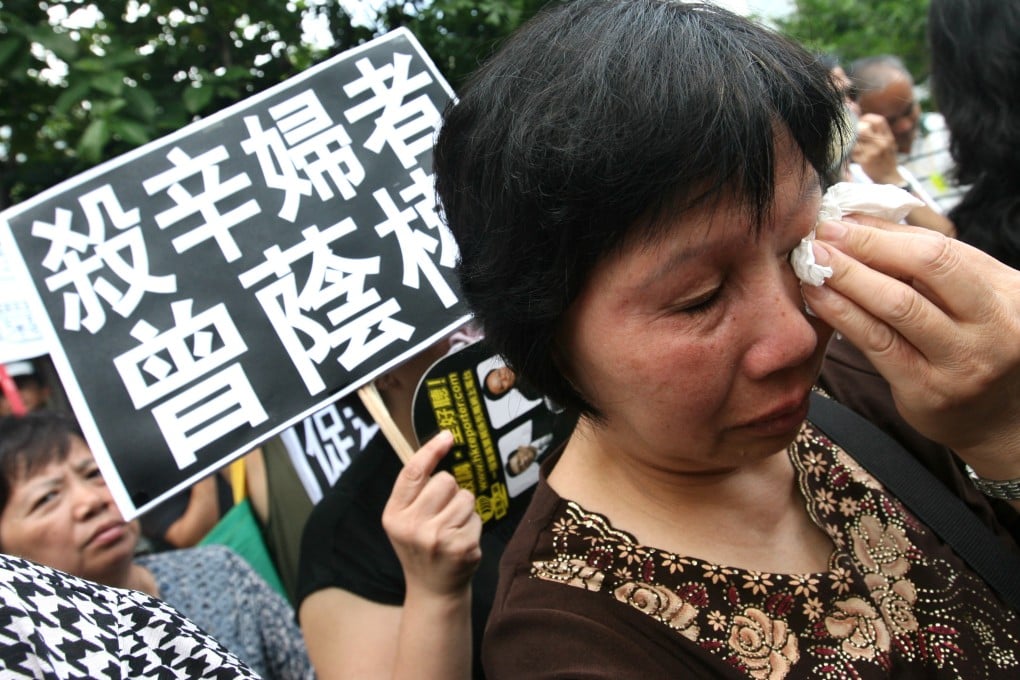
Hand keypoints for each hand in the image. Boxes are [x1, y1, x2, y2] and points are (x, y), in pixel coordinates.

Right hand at [382, 431, 481, 597]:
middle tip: (442, 513)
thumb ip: (415, 490)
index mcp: (394, 515)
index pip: (413, 472)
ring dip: (463, 509)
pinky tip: (461, 542)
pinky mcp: (462, 547)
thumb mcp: (404, 520)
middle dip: (450, 491)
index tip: (447, 436)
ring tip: (452, 529)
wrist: (433, 590)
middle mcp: (412, 526)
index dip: (431, 450)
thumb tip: (439, 445)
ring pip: (465, 497)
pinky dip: (473, 526)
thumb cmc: (421, 546)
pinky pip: (476, 517)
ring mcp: (438, 538)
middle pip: (445, 481)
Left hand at [803, 217, 1019, 474]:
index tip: (841, 222)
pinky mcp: (929, 391)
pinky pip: (878, 344)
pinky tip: (819, 299)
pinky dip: (843, 315)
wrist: (999, 416)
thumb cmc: (975, 342)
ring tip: (813, 264)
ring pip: (896, 307)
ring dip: (846, 279)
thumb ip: (921, 256)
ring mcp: (962, 361)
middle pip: (924, 269)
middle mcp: (993, 324)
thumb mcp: (967, 294)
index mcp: (1006, 291)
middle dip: (864, 248)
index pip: (940, 250)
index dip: (884, 234)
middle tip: (821, 238)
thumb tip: (857, 220)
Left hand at [851, 114, 903, 185]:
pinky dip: (849, 151)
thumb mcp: (889, 145)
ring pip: (856, 139)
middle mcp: (882, 143)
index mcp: (888, 137)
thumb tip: (864, 122)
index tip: (861, 122)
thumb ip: (880, 134)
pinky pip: (853, 151)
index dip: (867, 118)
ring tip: (851, 143)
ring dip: (851, 140)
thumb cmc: (886, 160)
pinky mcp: (865, 161)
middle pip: (864, 128)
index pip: (879, 120)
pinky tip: (851, 153)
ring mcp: (873, 152)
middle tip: (853, 134)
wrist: (889, 178)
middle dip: (856, 129)